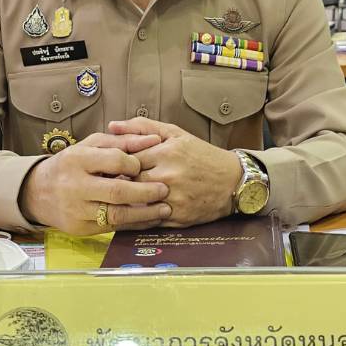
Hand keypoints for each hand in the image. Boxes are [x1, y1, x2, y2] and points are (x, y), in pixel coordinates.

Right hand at [19, 132, 169, 234]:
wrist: (38, 192)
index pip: (114, 160)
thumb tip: (155, 140)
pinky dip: (134, 224)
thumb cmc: (71, 164)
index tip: (143, 166)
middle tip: (165, 189)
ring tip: (164, 209)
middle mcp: (74, 186)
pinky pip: (112, 228)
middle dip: (146, 192)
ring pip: (117, 214)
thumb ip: (123, 141)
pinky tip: (149, 218)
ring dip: (145, 213)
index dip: (134, 163)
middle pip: (117, 191)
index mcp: (77, 160)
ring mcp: (76, 210)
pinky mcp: (80, 229)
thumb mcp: (91, 145)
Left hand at [107, 118, 243, 227]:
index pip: (126, 158)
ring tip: (121, 195)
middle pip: (128, 181)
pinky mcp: (178, 218)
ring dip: (126, 200)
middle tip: (111, 181)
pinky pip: (148, 220)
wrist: (233, 181)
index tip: (112, 165)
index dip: (116, 162)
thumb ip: (142, 127)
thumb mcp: (175, 133)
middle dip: (120, 181)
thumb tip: (112, 126)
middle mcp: (169, 177)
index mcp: (166, 153)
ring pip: (135, 203)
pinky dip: (137, 216)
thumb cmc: (202, 155)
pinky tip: (132, 211)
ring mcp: (173, 199)